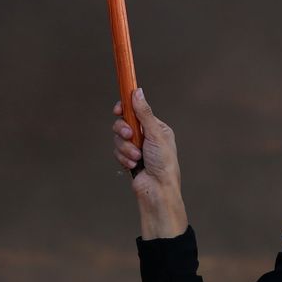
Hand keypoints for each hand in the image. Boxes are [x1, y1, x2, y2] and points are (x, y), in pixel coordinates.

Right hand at [112, 88, 187, 237]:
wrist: (157, 190)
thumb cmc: (163, 163)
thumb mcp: (156, 135)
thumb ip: (144, 113)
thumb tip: (137, 92)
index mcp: (156, 128)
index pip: (136, 111)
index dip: (125, 108)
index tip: (118, 109)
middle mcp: (146, 136)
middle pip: (123, 123)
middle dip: (123, 130)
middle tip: (129, 135)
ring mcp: (136, 148)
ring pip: (118, 138)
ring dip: (126, 148)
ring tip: (137, 157)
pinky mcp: (128, 159)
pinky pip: (117, 151)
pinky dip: (124, 158)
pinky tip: (133, 166)